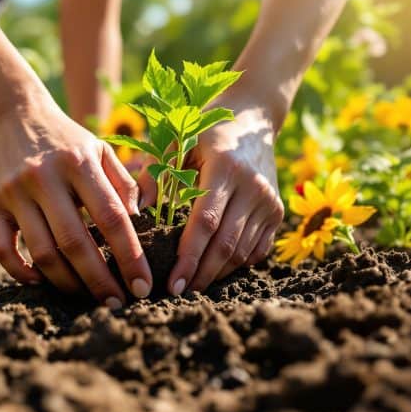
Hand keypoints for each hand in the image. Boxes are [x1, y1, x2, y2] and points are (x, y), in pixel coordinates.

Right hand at [0, 98, 151, 306]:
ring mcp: (14, 192)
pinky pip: (2, 250)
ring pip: (42, 252)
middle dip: (100, 281)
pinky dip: (21, 272)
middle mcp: (45, 177)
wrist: (11, 113)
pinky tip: (41, 280)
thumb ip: (124, 182)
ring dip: (67, 282)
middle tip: (117, 304)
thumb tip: (141, 222)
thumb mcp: (100, 148)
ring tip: (86, 296)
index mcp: (80, 163)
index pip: (112, 218)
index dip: (130, 256)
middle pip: (76, 242)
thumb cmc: (66, 139)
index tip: (142, 286)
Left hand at [142, 100, 284, 294]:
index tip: (172, 283)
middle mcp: (253, 187)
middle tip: (177, 293)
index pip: (205, 223)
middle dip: (201, 274)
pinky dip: (235, 264)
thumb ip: (154, 176)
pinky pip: (256, 249)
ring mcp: (269, 201)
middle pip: (226, 244)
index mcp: (225, 169)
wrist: (253, 118)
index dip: (189, 257)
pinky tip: (214, 270)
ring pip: (242, 251)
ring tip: (192, 285)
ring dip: (216, 273)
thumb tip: (133, 215)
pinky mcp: (277, 211)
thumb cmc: (204, 132)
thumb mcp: (177, 143)